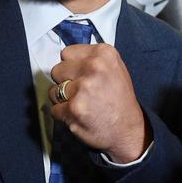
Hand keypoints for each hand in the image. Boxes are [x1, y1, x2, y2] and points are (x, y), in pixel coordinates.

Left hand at [49, 44, 148, 163]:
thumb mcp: (114, 68)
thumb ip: (90, 60)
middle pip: (57, 70)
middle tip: (81, 92)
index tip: (79, 75)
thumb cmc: (120, 100)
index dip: (71, 66)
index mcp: (103, 54)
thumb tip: (67, 60)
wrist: (128, 129)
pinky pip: (54, 109)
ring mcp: (83, 88)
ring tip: (81, 104)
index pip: (66, 53)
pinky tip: (79, 115)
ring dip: (62, 100)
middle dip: (64, 82)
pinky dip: (63, 115)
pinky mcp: (74, 108)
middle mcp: (94, 67)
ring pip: (53, 90)